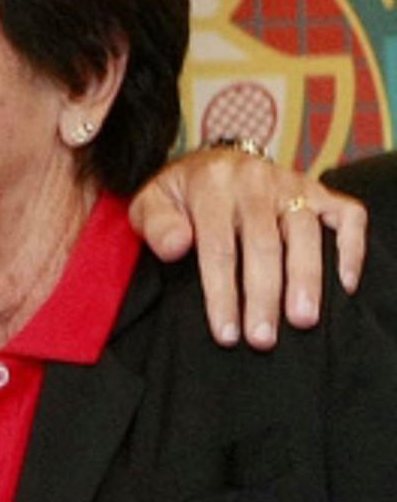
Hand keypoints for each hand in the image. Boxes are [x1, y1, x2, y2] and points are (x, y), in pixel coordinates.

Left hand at [130, 147, 366, 349]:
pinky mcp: (317, 190)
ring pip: (305, 231)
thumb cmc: (178, 196)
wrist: (208, 162)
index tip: (226, 333)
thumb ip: (156, 225)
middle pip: (263, 244)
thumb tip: (176, 248)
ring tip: (303, 320)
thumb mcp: (149, 203)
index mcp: (211, 185)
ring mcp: (290, 184)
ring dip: (306, 279)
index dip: (223, 293)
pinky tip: (345, 285)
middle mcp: (255, 180)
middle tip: (263, 338)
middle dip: (264, 296)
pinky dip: (351, 248)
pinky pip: (346, 214)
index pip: (218, 246)